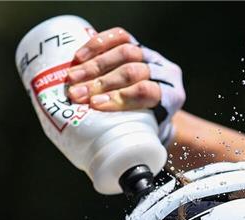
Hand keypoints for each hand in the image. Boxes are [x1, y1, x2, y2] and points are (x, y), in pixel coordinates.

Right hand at [66, 27, 184, 144]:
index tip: (95, 106)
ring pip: (125, 52)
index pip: (146, 92)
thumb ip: (133, 140)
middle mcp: (166, 73)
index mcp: (173, 97)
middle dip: (100, 83)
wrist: (161, 107)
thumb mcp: (149, 135)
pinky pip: (120, 36)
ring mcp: (153, 56)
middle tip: (76, 94)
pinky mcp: (139, 44)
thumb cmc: (149, 127)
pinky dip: (98, 44)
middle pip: (132, 71)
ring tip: (71, 78)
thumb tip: (99, 157)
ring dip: (94, 66)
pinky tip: (79, 56)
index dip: (120, 97)